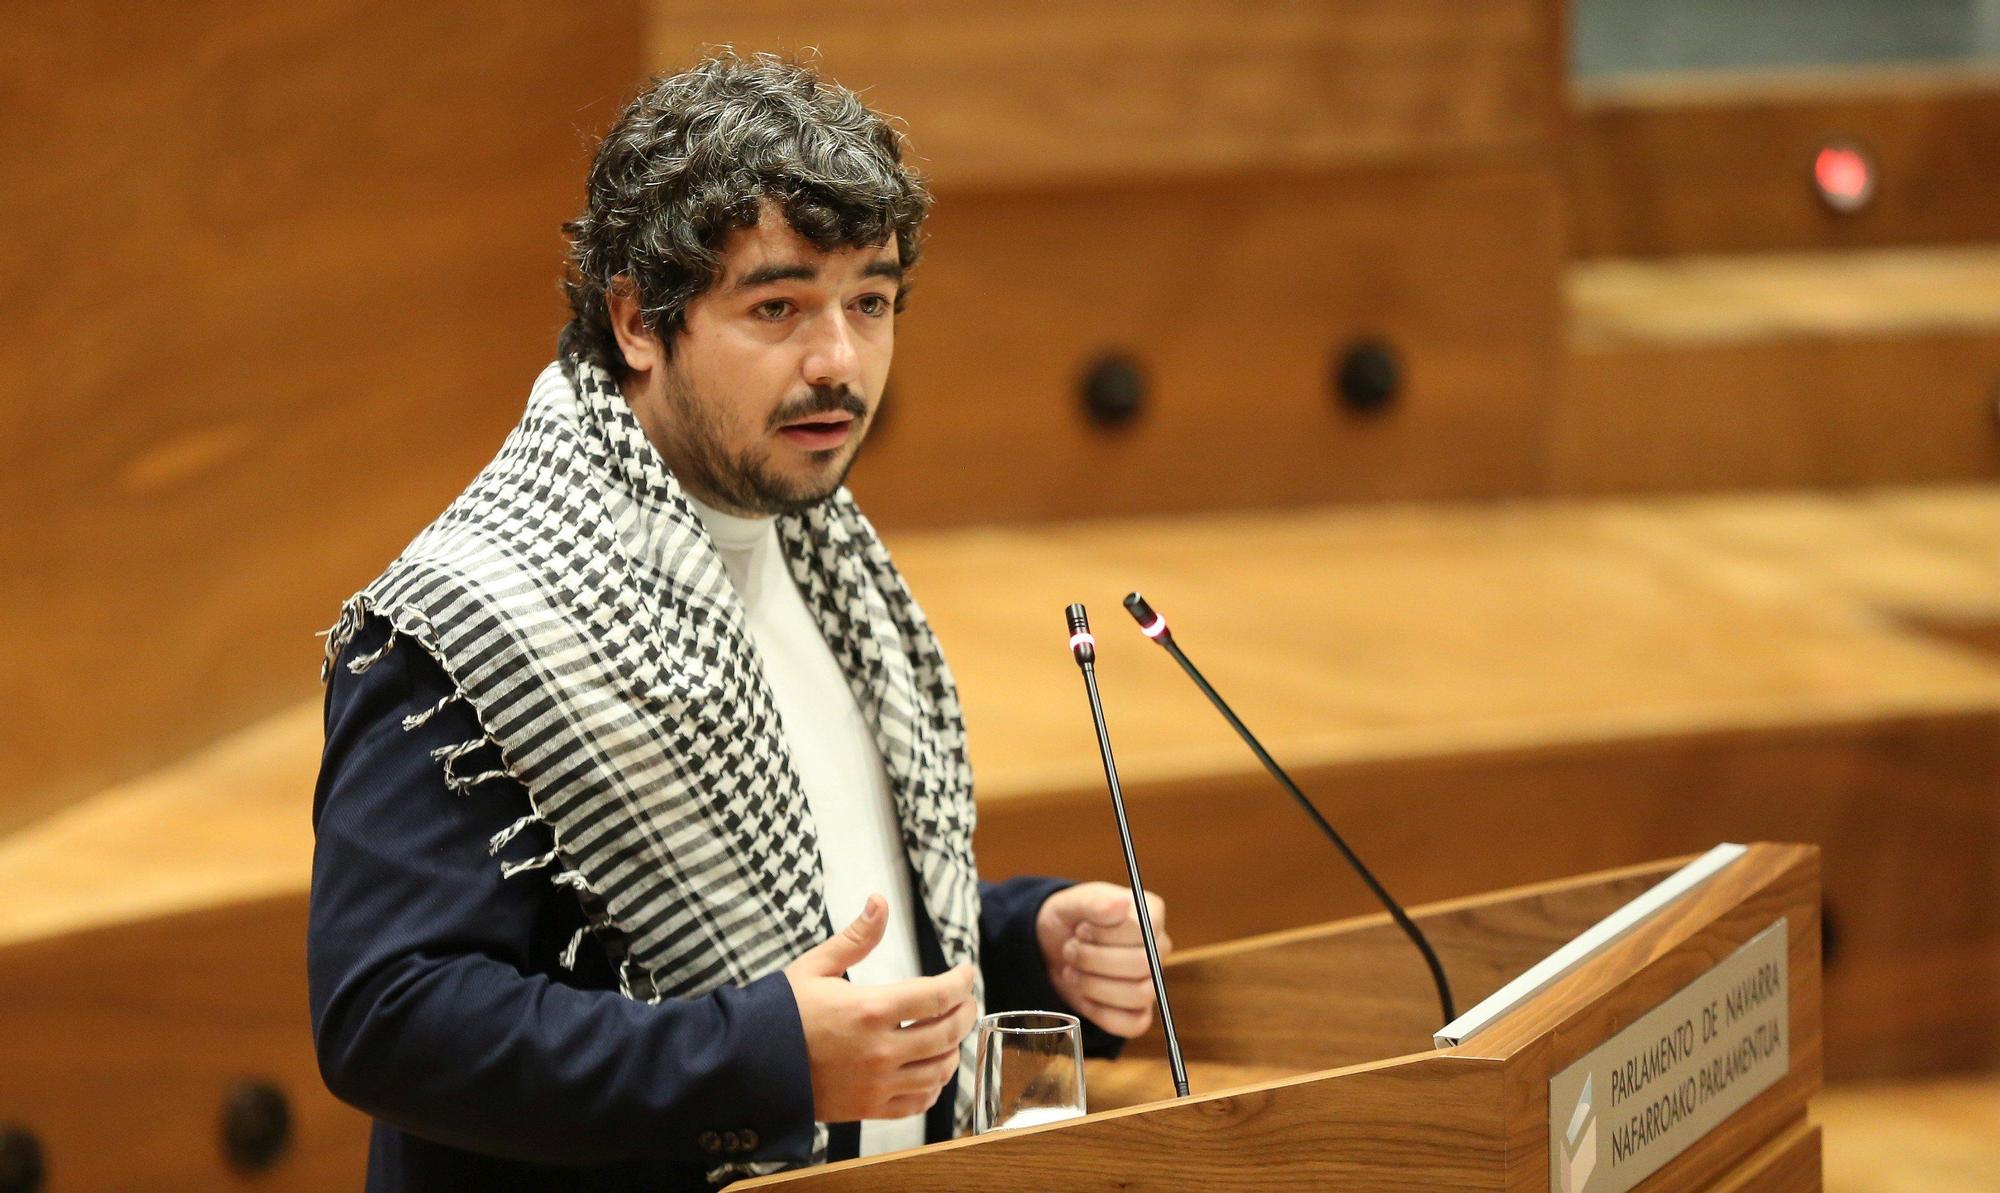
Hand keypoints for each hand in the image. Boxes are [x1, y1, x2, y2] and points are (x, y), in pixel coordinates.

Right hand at [783, 895, 978, 1121]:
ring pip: (939, 1070)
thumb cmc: (781, 1012)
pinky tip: (931, 1070)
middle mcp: (880, 1051)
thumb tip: (880, 901)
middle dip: (965, 1012)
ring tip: (951, 1032)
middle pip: (947, 1032)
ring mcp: (876, 1084)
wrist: (746, 1065)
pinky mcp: (869, 1109)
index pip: (937, 996)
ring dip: (954, 1049)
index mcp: (869, 1010)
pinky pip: (918, 1102)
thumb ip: (856, 937)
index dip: (960, 982)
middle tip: (966, 1000)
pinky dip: (934, 1086)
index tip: (965, 972)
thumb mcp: (815, 966)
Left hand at [1034, 882, 1170, 1037]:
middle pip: (1142, 965)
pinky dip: (1102, 1014)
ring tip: (1073, 970)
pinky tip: (1083, 997)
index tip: (1082, 929)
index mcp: (1150, 914)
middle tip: (1071, 950)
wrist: (1052, 946)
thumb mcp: (1072, 903)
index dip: (1106, 934)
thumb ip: (1095, 902)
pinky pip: (1133, 1024)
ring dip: (1094, 985)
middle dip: (1095, 961)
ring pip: (1139, 995)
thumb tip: (1120, 905)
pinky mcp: (1137, 1011)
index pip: (1143, 930)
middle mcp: (1157, 948)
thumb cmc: (1070, 920)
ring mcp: (1151, 981)